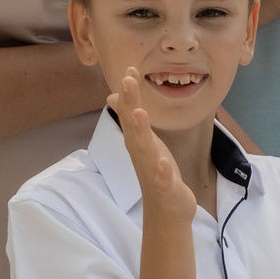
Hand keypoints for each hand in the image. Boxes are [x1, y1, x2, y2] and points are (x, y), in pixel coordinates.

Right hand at [109, 71, 196, 223]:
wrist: (165, 210)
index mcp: (138, 141)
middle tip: (128, 80)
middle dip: (130, 103)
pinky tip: (163, 162)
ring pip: (145, 149)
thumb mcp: (144, 141)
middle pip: (134, 126)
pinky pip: (162, 178)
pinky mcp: (164, 188)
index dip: (129, 91)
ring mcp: (151, 171)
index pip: (130, 112)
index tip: (129, 68)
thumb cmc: (155, 172)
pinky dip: (162, 171)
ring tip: (140, 112)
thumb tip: (113, 96)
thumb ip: (130, 118)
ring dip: (141, 131)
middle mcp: (140, 153)